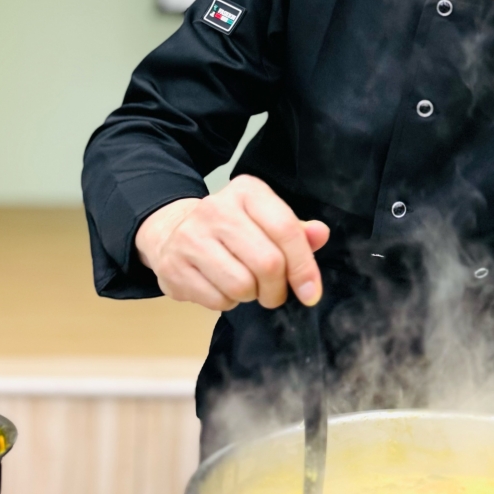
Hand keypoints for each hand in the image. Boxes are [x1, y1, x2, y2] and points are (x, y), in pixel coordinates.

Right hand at [133, 176, 329, 311]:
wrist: (172, 232)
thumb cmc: (231, 230)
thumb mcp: (265, 221)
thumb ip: (296, 231)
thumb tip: (320, 234)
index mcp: (246, 191)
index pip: (285, 229)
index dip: (303, 267)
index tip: (310, 292)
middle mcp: (216, 208)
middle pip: (267, 263)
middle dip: (277, 289)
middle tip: (273, 293)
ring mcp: (190, 237)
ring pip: (242, 286)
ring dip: (251, 296)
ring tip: (244, 285)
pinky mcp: (173, 266)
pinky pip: (217, 300)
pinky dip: (226, 302)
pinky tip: (220, 287)